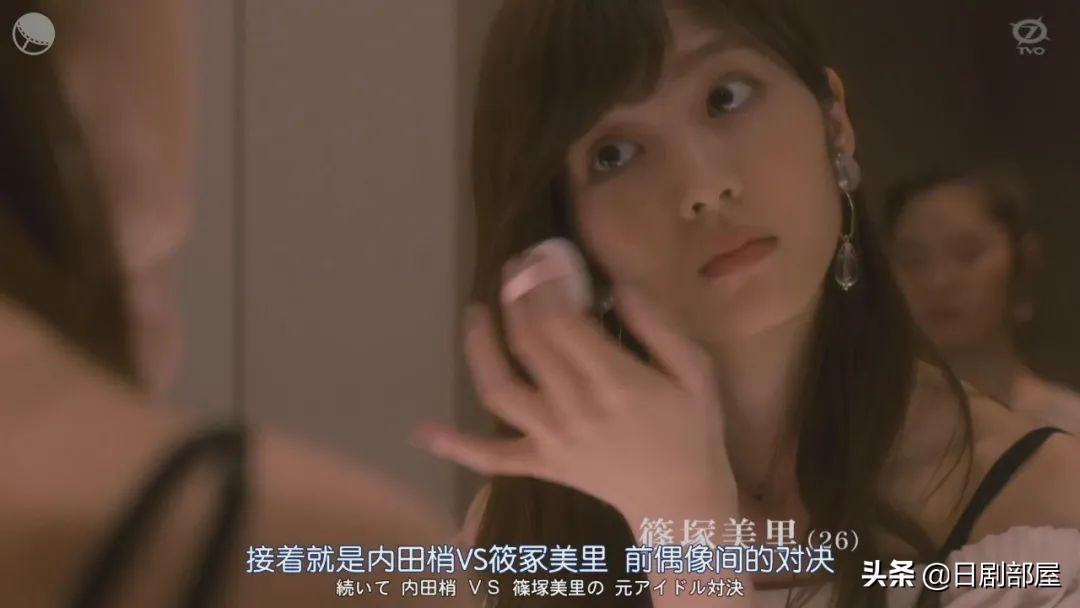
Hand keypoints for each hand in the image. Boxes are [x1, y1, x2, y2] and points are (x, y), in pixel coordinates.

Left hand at [413, 251, 736, 523]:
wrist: (680, 502)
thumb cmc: (691, 431)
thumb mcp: (694, 371)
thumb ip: (657, 326)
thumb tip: (616, 285)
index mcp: (614, 381)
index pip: (562, 320)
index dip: (544, 282)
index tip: (540, 256)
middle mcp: (573, 407)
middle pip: (528, 342)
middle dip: (516, 298)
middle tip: (513, 268)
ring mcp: (550, 438)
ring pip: (499, 389)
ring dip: (479, 347)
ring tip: (474, 313)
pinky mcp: (538, 463)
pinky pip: (491, 457)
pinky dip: (455, 447)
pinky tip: (423, 432)